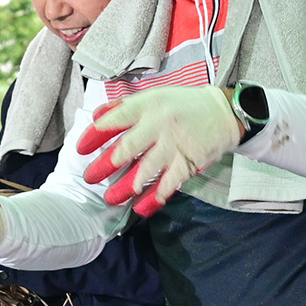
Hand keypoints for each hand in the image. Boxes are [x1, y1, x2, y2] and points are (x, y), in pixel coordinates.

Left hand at [77, 86, 245, 217]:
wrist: (224, 112)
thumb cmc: (182, 105)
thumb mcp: (153, 96)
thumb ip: (124, 107)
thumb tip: (97, 117)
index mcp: (148, 106)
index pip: (116, 120)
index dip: (95, 135)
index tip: (80, 149)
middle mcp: (160, 125)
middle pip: (128, 148)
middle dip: (105, 165)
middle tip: (89, 178)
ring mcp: (175, 146)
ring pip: (146, 171)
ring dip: (126, 188)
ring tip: (110, 199)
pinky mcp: (189, 163)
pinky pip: (169, 184)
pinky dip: (154, 198)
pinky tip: (141, 209)